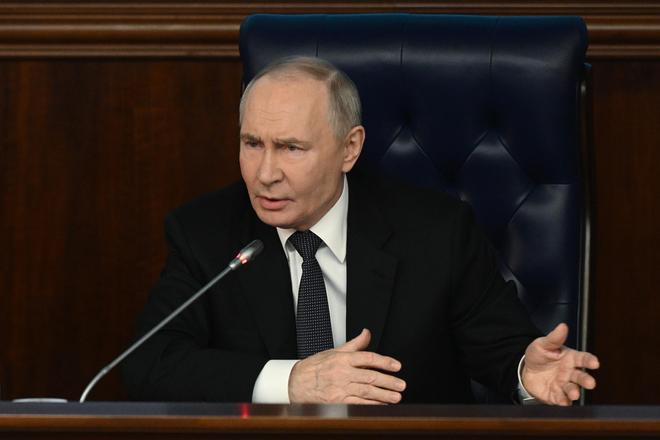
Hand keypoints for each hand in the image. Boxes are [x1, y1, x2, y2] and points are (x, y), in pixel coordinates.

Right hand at [288, 328, 405, 403]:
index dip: (384, 362)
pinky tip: (381, 405)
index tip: (396, 366)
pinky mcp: (337, 401)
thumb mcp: (335, 351)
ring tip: (396, 396)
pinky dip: (371, 404)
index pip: (368, 358)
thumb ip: (355, 344)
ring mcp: (340, 388)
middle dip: (388, 381)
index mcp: (343, 359)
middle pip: (370, 376)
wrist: (296, 382)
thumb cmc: (315, 367)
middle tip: (401, 384)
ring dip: (383, 395)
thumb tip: (367, 333)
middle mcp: (342, 373)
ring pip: (366, 391)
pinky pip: (358, 403)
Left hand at [522, 323, 599, 405]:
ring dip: (575, 392)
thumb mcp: (543, 344)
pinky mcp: (557, 396)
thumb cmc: (539, 355)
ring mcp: (564, 385)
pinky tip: (563, 401)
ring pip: (573, 390)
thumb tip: (563, 326)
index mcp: (571, 358)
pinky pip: (561, 400)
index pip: (583, 359)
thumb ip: (554, 338)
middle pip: (581, 377)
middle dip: (586, 380)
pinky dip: (563, 401)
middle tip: (590, 383)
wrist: (526, 370)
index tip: (595, 363)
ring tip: (574, 394)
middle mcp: (570, 373)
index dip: (590, 361)